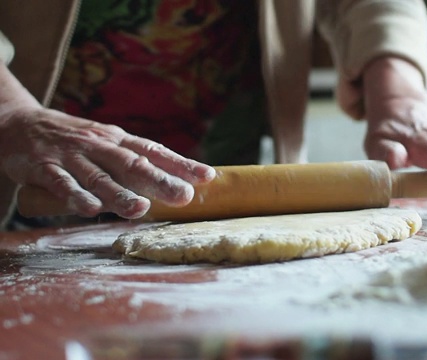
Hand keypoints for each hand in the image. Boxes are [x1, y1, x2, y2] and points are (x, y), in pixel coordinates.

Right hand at [0, 105, 214, 218]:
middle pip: (133, 164)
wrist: (19, 124)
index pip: (155, 150)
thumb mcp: (108, 146)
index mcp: (118, 140)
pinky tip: (90, 209)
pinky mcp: (44, 167)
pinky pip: (61, 183)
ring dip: (120, 194)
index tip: (207, 177)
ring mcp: (72, 156)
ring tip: (140, 209)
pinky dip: (75, 195)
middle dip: (160, 181)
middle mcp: (100, 146)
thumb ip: (135, 164)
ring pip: (99, 176)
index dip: (181, 163)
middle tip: (184, 197)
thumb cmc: (75, 142)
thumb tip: (175, 184)